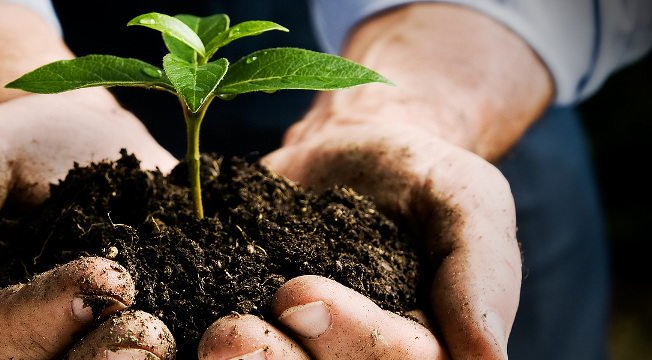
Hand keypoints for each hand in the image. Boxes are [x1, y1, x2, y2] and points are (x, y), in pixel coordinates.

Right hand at [0, 90, 178, 358]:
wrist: (76, 136)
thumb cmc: (6, 147)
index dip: (43, 319)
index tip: (105, 278)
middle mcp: (24, 350)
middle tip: (151, 336)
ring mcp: (80, 348)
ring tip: (177, 343)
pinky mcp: (139, 331)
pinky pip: (157, 354)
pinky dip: (188, 352)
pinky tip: (218, 340)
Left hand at [192, 3, 547, 357]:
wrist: (352, 149)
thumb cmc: (422, 176)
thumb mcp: (468, 202)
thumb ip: (481, 272)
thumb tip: (487, 356)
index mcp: (420, 351)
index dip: (351, 341)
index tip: (299, 292)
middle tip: (230, 334)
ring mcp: (300, 348)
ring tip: (206, 339)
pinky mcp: (248, 323)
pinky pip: (216, 347)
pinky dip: (187, 347)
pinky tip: (163, 335)